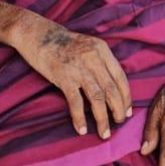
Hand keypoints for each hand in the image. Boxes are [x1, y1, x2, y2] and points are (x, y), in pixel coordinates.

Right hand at [11, 15, 131, 139]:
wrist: (36, 34)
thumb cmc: (61, 42)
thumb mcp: (87, 45)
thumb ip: (100, 61)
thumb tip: (110, 86)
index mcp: (102, 50)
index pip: (121, 77)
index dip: (126, 97)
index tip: (128, 111)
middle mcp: (93, 58)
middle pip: (112, 90)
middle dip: (118, 110)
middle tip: (119, 122)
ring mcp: (78, 68)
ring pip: (97, 99)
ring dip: (102, 119)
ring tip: (104, 132)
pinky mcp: (63, 77)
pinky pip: (76, 102)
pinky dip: (80, 118)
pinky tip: (82, 129)